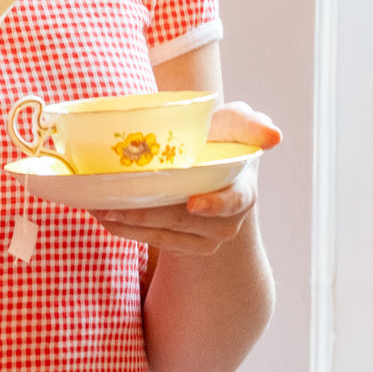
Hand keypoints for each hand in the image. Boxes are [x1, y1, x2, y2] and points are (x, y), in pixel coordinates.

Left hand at [89, 100, 280, 253]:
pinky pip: (154, 241)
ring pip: (164, 234)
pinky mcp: (186, 247)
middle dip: (148, 213)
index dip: (215, 205)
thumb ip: (250, 124)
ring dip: (129, 223)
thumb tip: (273, 135)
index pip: (234, 201)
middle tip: (113, 203)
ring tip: (99, 208)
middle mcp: (228, 221)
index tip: (193, 203)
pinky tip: (103, 215)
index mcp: (243, 190)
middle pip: (183, 220)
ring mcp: (206, 239)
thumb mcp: (236, 124)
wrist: (209, 167)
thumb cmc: (221, 139)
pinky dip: (126, 230)